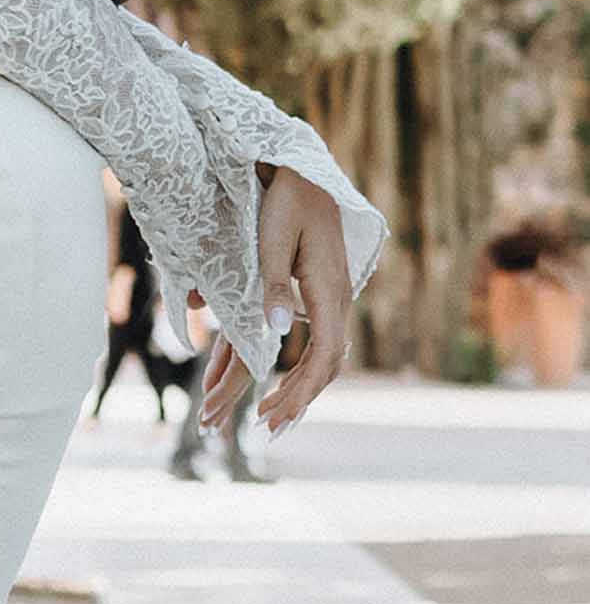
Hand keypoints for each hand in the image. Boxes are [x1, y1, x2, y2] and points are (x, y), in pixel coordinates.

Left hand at [198, 165, 352, 439]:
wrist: (306, 174)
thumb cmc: (288, 201)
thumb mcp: (274, 238)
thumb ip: (274, 284)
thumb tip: (276, 331)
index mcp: (328, 290)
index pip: (324, 354)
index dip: (301, 389)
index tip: (274, 414)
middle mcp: (336, 300)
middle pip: (326, 365)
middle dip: (298, 400)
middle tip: (266, 429)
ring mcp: (332, 300)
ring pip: (324, 358)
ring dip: (300, 390)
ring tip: (271, 418)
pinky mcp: (321, 296)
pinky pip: (317, 343)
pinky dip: (300, 369)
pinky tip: (284, 385)